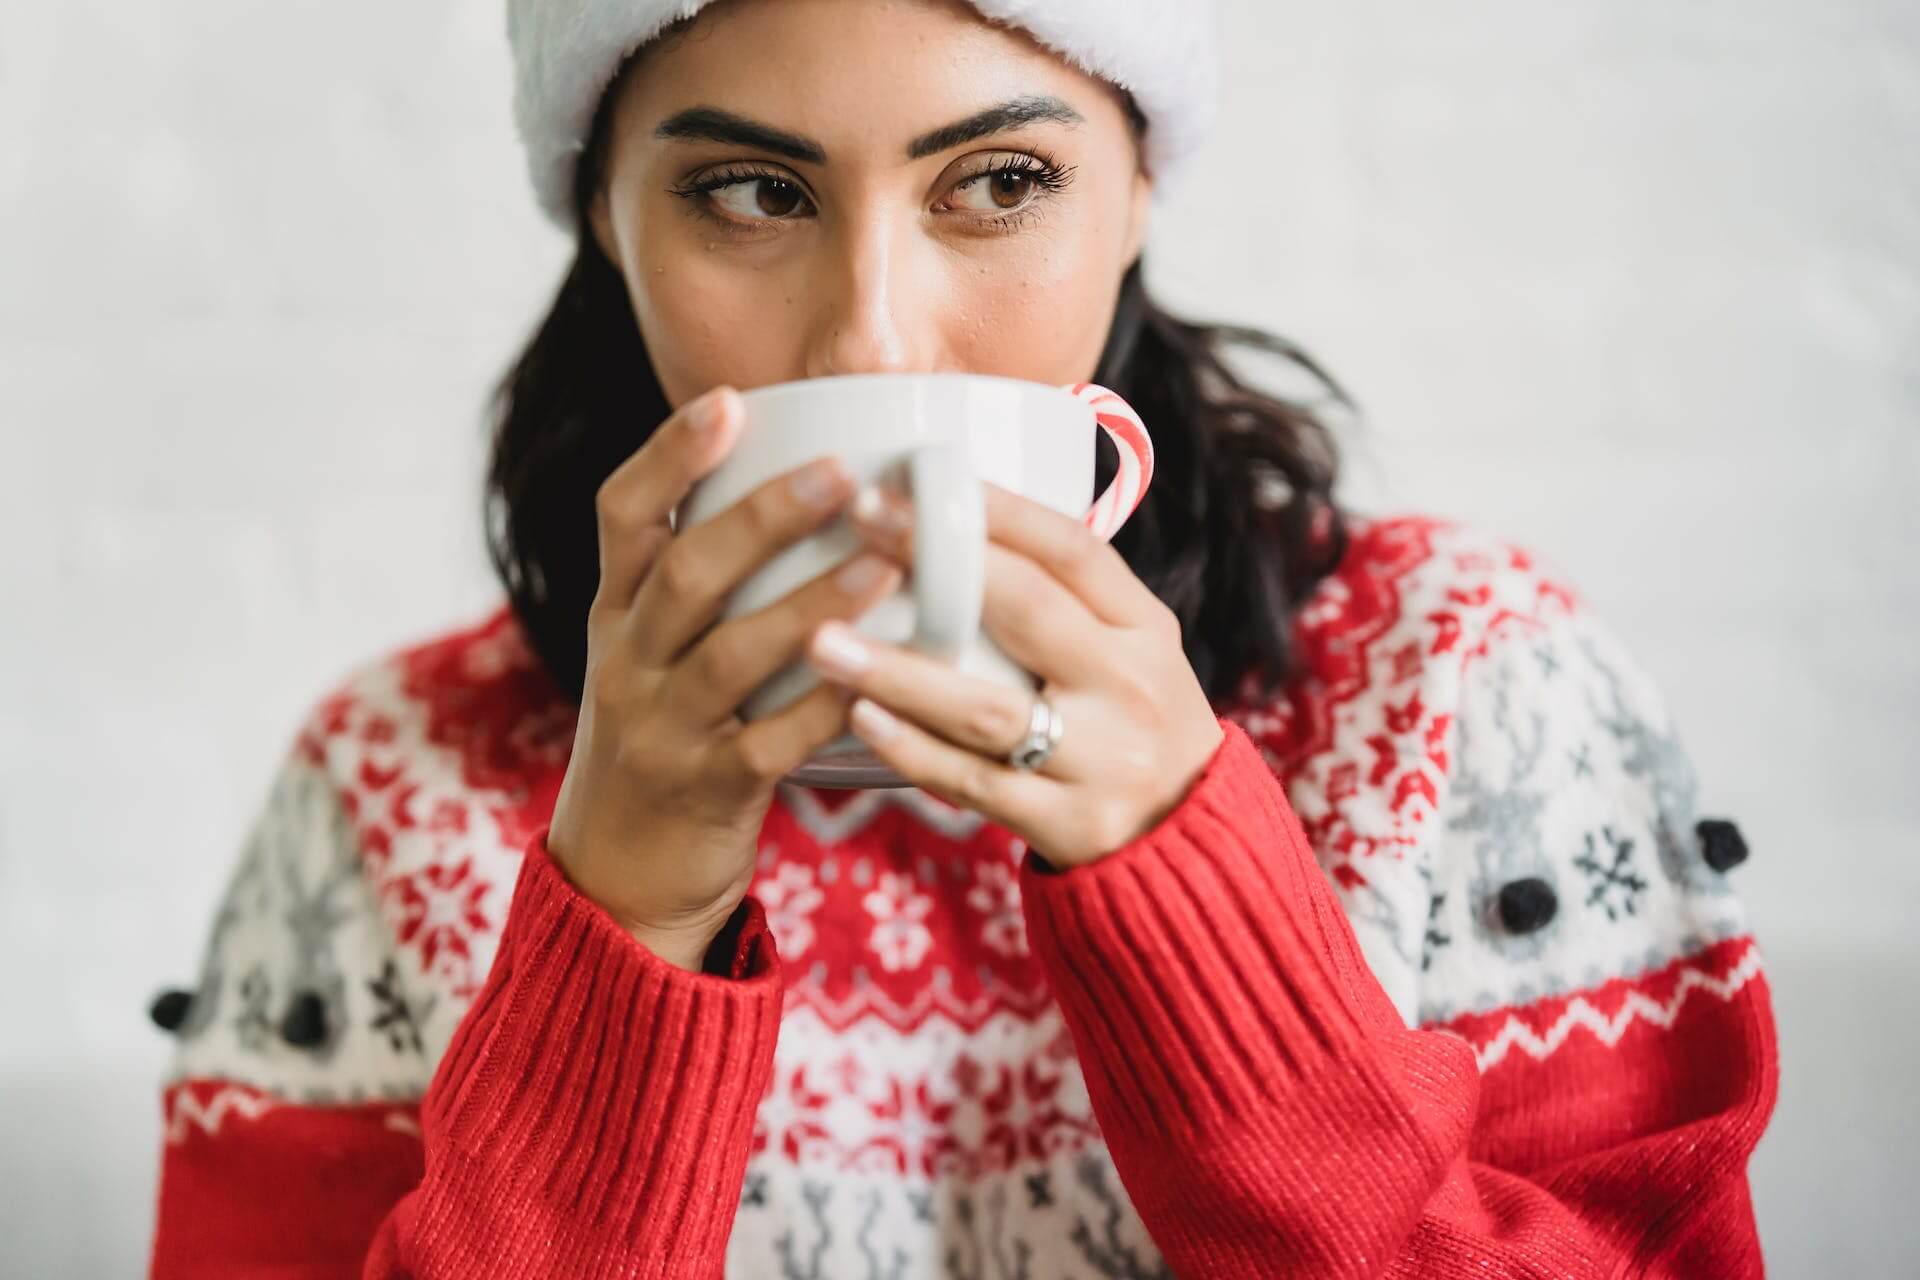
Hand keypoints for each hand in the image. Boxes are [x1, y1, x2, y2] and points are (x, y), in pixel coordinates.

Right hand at [545, 384, 902, 969]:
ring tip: (884, 562)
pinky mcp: (704, 793)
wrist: (619, 880)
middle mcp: (626, 663)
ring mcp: (660, 731)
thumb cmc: (666, 740)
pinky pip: (767, 745)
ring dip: (809, 604)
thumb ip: (705, 583)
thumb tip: (797, 480)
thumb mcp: (654, 654)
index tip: (729, 402)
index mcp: (617, 615)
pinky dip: (823, 706)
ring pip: (729, 655)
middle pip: (683, 574)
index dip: (669, 456)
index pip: (622, 517)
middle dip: (761, 517)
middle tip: (841, 472)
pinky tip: (878, 675)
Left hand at [805, 482, 1224, 869]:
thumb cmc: (1130, 721)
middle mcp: (1130, 686)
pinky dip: (915, 750)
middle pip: (1030, 611)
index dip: (997, 509)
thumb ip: (1063, 596)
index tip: (916, 478)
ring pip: (987, 708)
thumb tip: (958, 513)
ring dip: (901, 672)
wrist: (1187, 839)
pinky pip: (976, 783)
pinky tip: (861, 718)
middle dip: (938, 563)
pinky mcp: (1068, 823)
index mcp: (1145, 627)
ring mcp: (1101, 760)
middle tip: (860, 523)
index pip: (1074, 550)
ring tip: (824, 642)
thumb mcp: (1130, 647)